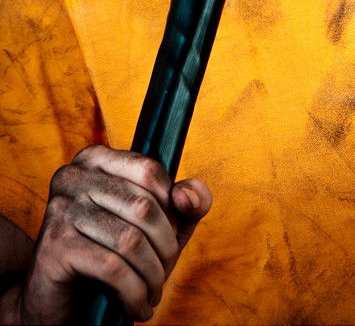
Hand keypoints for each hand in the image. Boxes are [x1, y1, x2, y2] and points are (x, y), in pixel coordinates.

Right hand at [16, 145, 211, 324]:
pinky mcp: (54, 246)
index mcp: (97, 159)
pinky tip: (136, 306)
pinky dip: (133, 293)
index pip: (149, 170)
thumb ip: (187, 203)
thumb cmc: (113, 255)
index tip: (171, 237)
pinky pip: (111, 267)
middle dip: (164, 248)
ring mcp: (60, 208)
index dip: (171, 208)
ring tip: (152, 292)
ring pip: (130, 240)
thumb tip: (187, 197)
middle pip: (143, 206)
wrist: (60, 300)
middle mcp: (74, 176)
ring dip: (151, 275)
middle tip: (163, 273)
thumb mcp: (160, 225)